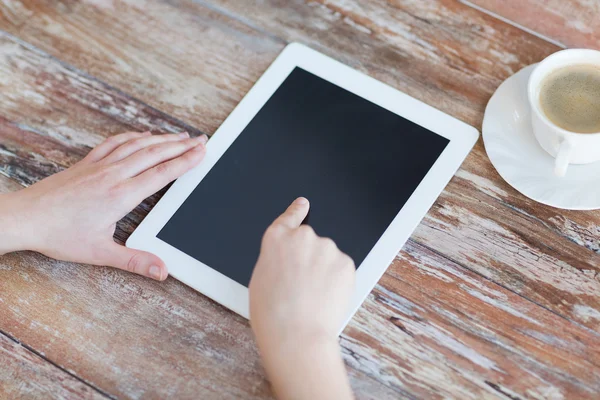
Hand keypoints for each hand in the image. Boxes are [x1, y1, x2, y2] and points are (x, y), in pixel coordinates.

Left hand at [0, 131, 206, 280]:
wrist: (24, 218)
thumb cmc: (59, 235)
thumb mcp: (100, 253)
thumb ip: (135, 260)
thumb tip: (162, 270)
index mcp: (121, 195)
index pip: (162, 174)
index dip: (185, 161)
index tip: (201, 152)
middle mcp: (113, 175)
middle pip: (155, 154)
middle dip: (181, 145)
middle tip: (201, 139)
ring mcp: (99, 165)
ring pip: (138, 145)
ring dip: (162, 138)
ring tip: (180, 135)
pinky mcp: (87, 163)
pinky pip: (115, 142)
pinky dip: (133, 136)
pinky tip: (142, 135)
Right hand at [249, 197, 355, 399]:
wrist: (296, 334)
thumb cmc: (272, 314)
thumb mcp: (260, 279)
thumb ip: (275, 259)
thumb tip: (287, 259)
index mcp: (276, 239)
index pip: (289, 217)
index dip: (297, 211)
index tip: (304, 204)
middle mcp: (303, 237)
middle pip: (309, 242)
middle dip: (309, 258)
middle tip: (301, 285)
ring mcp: (327, 248)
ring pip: (327, 256)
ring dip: (323, 270)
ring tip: (312, 296)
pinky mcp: (346, 263)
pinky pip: (341, 268)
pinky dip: (336, 280)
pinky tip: (325, 297)